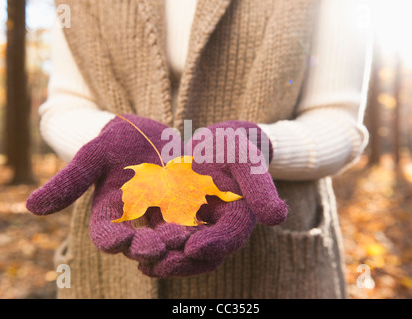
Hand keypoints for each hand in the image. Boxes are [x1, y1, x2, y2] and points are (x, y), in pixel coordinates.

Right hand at [26, 114, 183, 262]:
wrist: (148, 132)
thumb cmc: (115, 141)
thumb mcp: (93, 155)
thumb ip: (70, 181)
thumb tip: (32, 207)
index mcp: (110, 212)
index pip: (106, 233)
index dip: (110, 239)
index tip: (117, 242)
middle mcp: (136, 220)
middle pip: (139, 242)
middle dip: (146, 246)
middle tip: (155, 247)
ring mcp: (162, 214)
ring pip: (167, 235)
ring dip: (174, 241)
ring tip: (181, 237)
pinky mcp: (185, 206)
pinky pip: (192, 221)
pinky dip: (196, 227)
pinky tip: (204, 226)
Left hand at [137, 121, 286, 276]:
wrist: (214, 139)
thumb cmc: (232, 144)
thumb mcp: (245, 157)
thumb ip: (259, 186)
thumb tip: (278, 217)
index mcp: (239, 213)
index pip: (231, 235)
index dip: (215, 244)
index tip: (194, 248)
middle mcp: (218, 225)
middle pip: (206, 253)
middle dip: (184, 262)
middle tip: (161, 264)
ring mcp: (196, 224)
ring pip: (183, 251)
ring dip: (166, 260)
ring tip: (145, 264)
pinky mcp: (176, 218)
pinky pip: (165, 238)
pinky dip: (153, 245)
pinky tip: (133, 247)